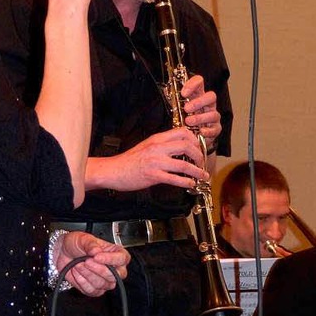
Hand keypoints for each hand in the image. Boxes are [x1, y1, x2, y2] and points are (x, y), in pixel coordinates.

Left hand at [55, 231, 129, 295]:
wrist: (62, 252)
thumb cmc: (76, 244)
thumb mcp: (83, 238)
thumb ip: (91, 244)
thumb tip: (97, 251)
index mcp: (115, 252)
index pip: (122, 259)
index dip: (111, 259)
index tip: (97, 256)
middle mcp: (113, 268)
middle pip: (115, 276)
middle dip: (99, 269)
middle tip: (87, 261)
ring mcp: (104, 280)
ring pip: (102, 284)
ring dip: (88, 274)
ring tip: (79, 264)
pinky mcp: (95, 289)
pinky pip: (92, 291)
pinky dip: (82, 282)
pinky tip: (77, 273)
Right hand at [86, 127, 209, 191]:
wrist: (113, 170)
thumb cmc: (129, 161)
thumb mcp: (146, 146)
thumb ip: (162, 145)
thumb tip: (179, 149)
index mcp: (157, 139)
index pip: (182, 132)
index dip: (195, 139)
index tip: (199, 148)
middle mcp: (158, 148)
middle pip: (187, 145)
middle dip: (199, 155)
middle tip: (202, 162)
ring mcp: (156, 162)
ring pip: (184, 163)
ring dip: (197, 170)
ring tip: (202, 175)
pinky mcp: (153, 175)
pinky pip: (175, 178)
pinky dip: (186, 182)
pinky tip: (191, 184)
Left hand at [182, 75, 220, 146]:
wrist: (191, 138)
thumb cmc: (184, 122)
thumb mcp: (178, 110)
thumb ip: (176, 102)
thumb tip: (168, 94)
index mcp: (198, 96)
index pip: (199, 82)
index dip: (193, 84)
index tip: (183, 93)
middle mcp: (208, 105)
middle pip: (211, 96)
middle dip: (198, 102)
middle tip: (186, 109)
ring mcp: (213, 116)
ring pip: (213, 114)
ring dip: (200, 117)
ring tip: (188, 122)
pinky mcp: (216, 129)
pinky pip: (215, 129)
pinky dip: (208, 130)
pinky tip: (200, 131)